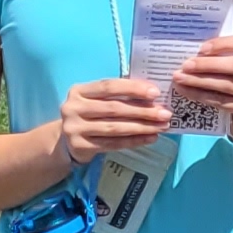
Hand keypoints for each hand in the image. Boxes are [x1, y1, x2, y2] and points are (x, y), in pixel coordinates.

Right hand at [57, 77, 173, 163]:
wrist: (67, 139)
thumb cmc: (90, 114)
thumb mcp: (97, 100)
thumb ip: (118, 95)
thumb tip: (153, 96)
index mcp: (78, 91)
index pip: (109, 86)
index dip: (133, 89)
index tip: (155, 93)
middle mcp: (73, 108)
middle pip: (114, 108)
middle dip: (143, 111)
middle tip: (165, 114)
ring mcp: (74, 128)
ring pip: (115, 127)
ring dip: (142, 127)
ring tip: (162, 127)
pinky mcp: (80, 146)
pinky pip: (113, 143)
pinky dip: (134, 141)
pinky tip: (150, 138)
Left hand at [174, 34, 232, 135]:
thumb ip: (227, 56)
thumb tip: (194, 52)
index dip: (224, 44)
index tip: (202, 48)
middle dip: (208, 64)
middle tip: (186, 65)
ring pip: (227, 85)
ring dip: (200, 81)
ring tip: (180, 78)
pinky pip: (221, 101)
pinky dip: (201, 95)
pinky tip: (187, 91)